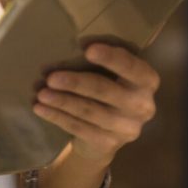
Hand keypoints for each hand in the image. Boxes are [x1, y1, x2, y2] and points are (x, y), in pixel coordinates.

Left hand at [33, 43, 158, 166]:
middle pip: (106, 91)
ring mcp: (127, 128)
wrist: (107, 133)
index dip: (112, 58)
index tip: (87, 49)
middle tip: (50, 77)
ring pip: (90, 111)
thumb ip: (100, 61)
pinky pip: (80, 128)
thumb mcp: (111, 73)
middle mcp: (143, 106)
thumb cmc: (107, 89)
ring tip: (40, 93)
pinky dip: (57, 117)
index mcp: (147, 81)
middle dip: (76, 83)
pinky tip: (40, 109)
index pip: (133, 68)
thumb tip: (72, 44)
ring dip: (62, 101)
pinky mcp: (109, 143)